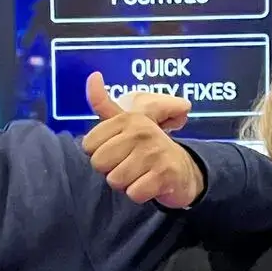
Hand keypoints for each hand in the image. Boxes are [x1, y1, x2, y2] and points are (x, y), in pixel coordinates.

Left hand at [80, 72, 203, 207]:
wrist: (183, 169)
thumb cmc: (147, 147)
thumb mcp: (125, 123)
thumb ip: (104, 103)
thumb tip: (93, 76)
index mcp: (128, 118)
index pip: (89, 145)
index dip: (100, 154)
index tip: (118, 151)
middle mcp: (141, 131)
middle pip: (99, 164)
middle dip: (111, 170)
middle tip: (130, 164)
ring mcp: (155, 152)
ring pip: (115, 180)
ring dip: (126, 183)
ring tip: (140, 174)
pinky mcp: (165, 174)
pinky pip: (133, 193)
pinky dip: (139, 194)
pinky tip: (150, 184)